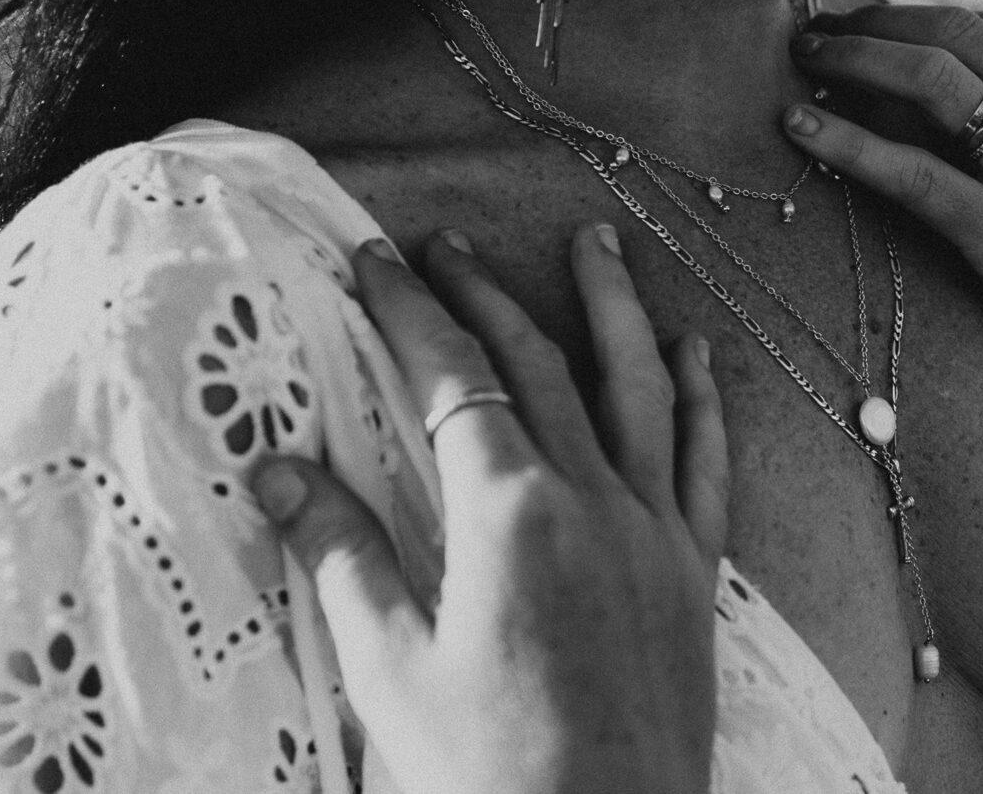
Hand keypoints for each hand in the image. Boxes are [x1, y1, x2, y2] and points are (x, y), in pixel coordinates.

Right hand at [249, 224, 728, 793]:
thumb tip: (278, 470)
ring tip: (597, 241)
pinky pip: (704, 461)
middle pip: (536, 363)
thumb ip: (342, 556)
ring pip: (636, 388)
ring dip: (613, 307)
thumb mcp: (391, 669)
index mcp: (510, 512)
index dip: (411, 312)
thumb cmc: (489, 772)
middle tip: (448, 242)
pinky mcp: (694, 571)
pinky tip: (692, 356)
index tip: (378, 260)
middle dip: (487, 293)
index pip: (451, 378)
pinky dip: (699, 399)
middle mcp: (593, 499)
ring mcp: (655, 530)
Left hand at [783, 4, 982, 468]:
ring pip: (934, 83)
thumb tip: (961, 78)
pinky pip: (915, 175)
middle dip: (873, 21)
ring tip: (803, 61)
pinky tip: (799, 128)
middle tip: (814, 29)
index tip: (862, 19)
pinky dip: (848, 142)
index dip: (915, 13)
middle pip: (958, 33)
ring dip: (853, 61)